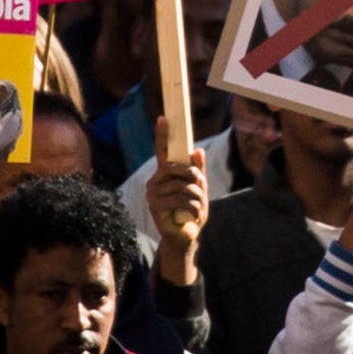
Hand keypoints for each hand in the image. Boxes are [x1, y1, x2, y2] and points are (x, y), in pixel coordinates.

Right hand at [147, 126, 208, 285]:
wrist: (186, 236)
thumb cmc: (191, 211)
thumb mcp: (200, 189)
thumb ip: (199, 171)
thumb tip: (198, 150)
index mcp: (165, 174)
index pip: (162, 151)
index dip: (162, 134)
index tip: (164, 117)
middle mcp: (155, 181)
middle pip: (179, 168)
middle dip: (196, 180)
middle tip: (200, 193)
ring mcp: (153, 194)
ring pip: (183, 186)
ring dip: (197, 198)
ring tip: (196, 208)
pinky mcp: (155, 207)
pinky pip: (181, 199)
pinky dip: (193, 208)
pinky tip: (191, 215)